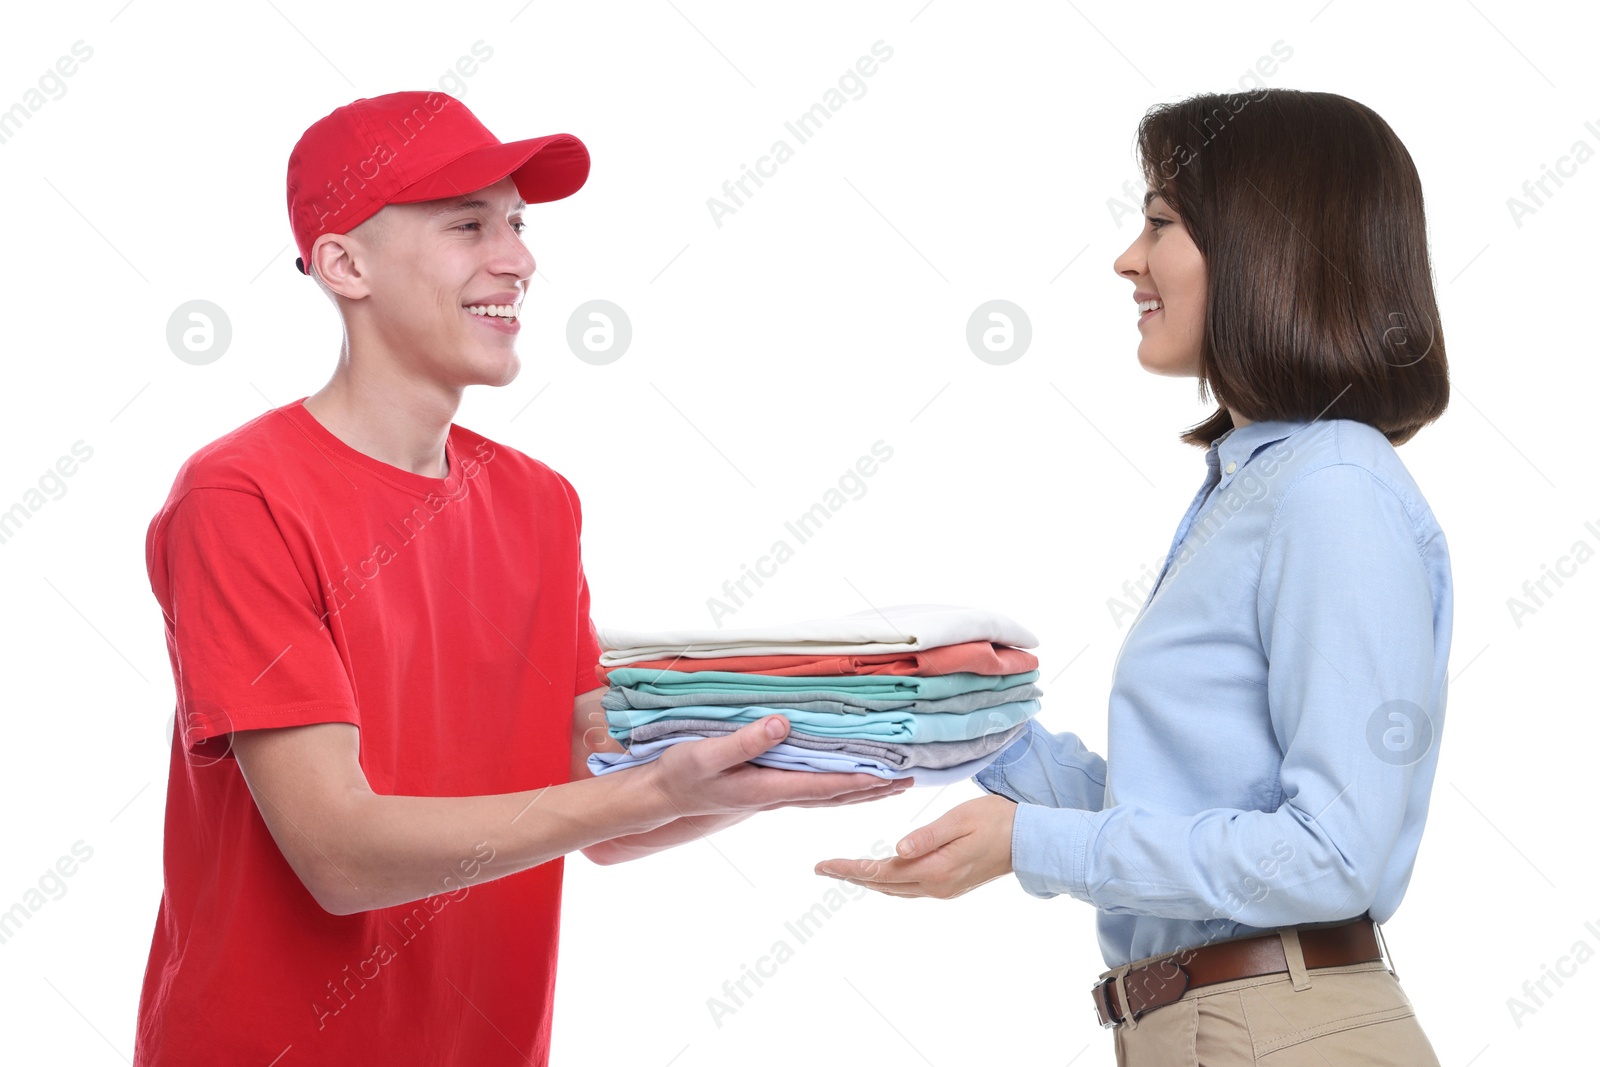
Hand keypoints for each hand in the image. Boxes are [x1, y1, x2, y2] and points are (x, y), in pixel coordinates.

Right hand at [639, 714, 910, 819]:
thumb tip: (781, 724)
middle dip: (871, 788)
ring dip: (861, 789)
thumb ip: (744, 741)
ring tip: (893, 782)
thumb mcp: (706, 755)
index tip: (889, 776)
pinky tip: (850, 778)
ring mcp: (774, 794)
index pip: (822, 786)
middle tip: (908, 780)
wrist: (664, 794)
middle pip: (834, 795)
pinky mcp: (768, 788)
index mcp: (766, 789)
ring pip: (828, 794)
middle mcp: (776, 796)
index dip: (857, 780)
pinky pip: (814, 788)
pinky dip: (839, 785)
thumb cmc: (682, 773)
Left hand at [813, 794, 1016, 898]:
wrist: (1029, 841)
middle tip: (822, 868)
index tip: (823, 865)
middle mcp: (935, 885)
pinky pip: (908, 888)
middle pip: (883, 883)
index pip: (881, 870)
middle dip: (851, 875)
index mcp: (935, 869)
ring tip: (842, 871)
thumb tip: (896, 851)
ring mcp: (943, 889)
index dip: (850, 868)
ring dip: (867, 880)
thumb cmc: (996, 821)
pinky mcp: (949, 886)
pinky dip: (888, 882)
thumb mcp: (960, 820)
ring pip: (894, 889)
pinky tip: (880, 874)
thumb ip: (927, 836)